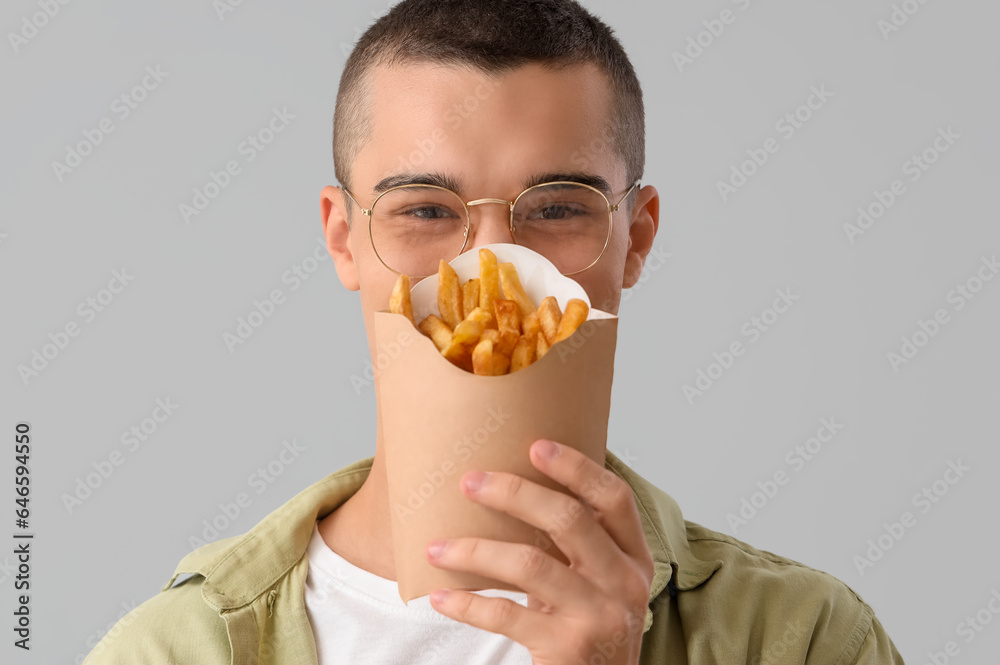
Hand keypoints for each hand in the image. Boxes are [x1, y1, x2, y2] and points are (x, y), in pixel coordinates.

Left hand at [425, 439, 654, 664]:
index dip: (577, 468)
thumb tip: (516, 488)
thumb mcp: (597, 584)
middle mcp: (625, 584)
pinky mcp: (568, 648)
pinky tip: (442, 595)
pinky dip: (468, 603)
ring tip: (437, 546)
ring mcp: (599, 617)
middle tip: (470, 481)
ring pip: (530, 564)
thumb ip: (577, 546)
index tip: (535, 445)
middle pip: (569, 520)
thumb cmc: (588, 630)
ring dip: (475, 550)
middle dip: (513, 493)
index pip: (614, 499)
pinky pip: (506, 614)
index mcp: (635, 559)